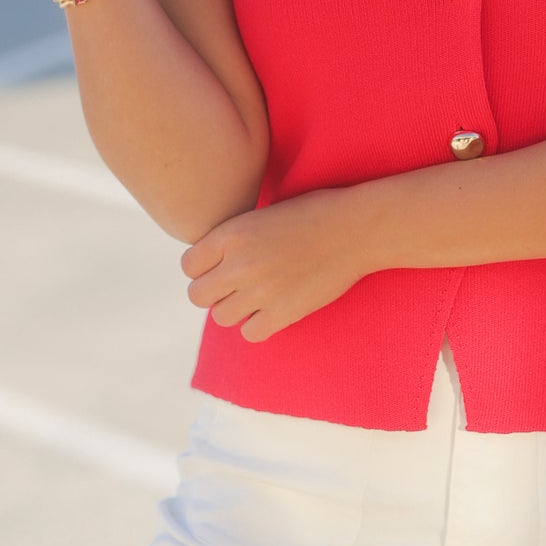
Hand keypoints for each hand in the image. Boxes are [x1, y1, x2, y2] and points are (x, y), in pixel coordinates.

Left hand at [181, 187, 371, 341]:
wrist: (357, 228)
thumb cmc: (314, 213)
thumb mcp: (263, 214)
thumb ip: (234, 238)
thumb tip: (212, 263)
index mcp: (232, 233)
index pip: (188, 266)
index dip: (202, 268)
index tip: (220, 266)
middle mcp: (240, 263)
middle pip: (197, 296)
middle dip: (213, 292)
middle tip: (234, 286)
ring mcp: (261, 291)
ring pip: (221, 317)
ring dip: (235, 309)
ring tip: (256, 296)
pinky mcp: (283, 312)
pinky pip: (250, 333)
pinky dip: (258, 325)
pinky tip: (273, 309)